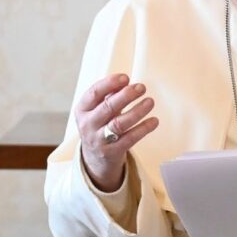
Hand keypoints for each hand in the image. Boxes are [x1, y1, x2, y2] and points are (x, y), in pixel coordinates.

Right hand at [76, 73, 158, 191]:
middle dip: (126, 95)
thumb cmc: (100, 125)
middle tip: (141, 87)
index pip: (94, 93)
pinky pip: (130, 138)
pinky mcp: (112, 152)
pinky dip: (143, 128)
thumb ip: (109, 96)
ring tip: (150, 102)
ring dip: (137, 111)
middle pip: (108, 107)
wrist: (95, 158)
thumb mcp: (98, 110)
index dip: (109, 83)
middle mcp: (88, 125)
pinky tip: (154, 121)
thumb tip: (126, 82)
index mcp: (82, 110)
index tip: (125, 77)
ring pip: (119, 123)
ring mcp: (99, 140)